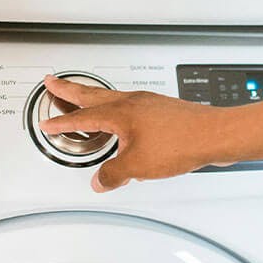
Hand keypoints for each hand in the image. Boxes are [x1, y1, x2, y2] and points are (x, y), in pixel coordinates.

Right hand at [39, 75, 226, 191]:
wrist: (214, 135)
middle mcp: (132, 102)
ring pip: (112, 98)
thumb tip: (100, 180)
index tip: (48, 123)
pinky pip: (131, 107)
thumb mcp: (137, 166)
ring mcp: (148, 104)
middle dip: (70, 90)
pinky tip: (122, 122)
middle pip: (93, 95)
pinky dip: (117, 110)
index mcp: (119, 113)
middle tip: (53, 82)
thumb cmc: (181, 142)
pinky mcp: (162, 111)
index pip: (82, 117)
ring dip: (93, 97)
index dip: (62, 122)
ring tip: (82, 99)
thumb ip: (113, 174)